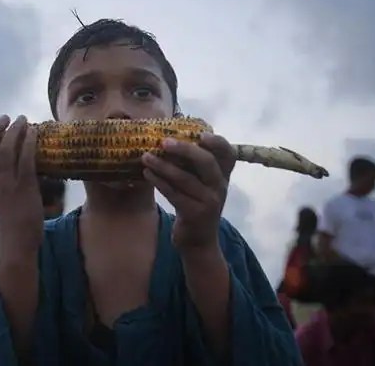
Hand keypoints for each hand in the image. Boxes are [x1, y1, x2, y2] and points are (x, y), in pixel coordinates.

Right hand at [0, 115, 43, 254]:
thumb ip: (7, 190)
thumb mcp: (6, 204)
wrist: (18, 244)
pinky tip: (34, 132)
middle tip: (6, 117)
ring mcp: (9, 183)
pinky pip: (25, 158)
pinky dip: (28, 142)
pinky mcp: (25, 186)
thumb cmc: (16, 227)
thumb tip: (20, 177)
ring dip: (14, 130)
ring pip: (6, 148)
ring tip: (22, 119)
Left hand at [141, 133, 236, 251]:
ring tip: (146, 157)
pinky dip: (159, 182)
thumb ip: (194, 165)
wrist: (198, 241)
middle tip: (163, 142)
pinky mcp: (195, 214)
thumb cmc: (196, 204)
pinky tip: (147, 174)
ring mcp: (209, 201)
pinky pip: (174, 194)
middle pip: (206, 162)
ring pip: (185, 178)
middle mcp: (220, 186)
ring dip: (163, 165)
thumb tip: (169, 138)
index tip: (201, 134)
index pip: (228, 153)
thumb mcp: (202, 184)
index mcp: (223, 175)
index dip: (217, 142)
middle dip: (184, 149)